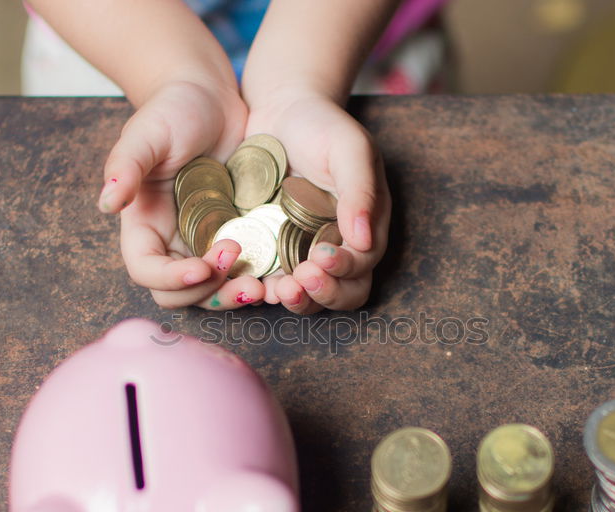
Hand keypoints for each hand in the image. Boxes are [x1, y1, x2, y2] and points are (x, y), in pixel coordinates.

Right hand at [99, 80, 266, 308]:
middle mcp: (173, 242)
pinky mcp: (240, 237)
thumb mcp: (146, 133)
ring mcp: (206, 244)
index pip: (147, 270)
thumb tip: (106, 203)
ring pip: (215, 290)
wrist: (212, 97)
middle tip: (238, 269)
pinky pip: (247, 271)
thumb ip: (125, 167)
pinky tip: (282, 277)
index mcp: (144, 225)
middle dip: (208, 291)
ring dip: (235, 295)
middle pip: (181, 293)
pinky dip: (261, 280)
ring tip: (262, 287)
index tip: (200, 267)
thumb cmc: (172, 110)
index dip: (170, 279)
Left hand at [247, 89, 389, 312]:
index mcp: (364, 227)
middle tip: (301, 280)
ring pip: (307, 294)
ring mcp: (302, 251)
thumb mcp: (349, 148)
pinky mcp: (270, 249)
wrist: (278, 110)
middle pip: (342, 292)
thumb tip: (364, 240)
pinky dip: (264, 287)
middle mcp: (337, 246)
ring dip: (296, 299)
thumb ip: (360, 191)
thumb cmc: (322, 125)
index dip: (346, 269)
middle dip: (324, 293)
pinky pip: (270, 279)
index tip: (322, 257)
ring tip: (276, 290)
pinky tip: (251, 282)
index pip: (363, 265)